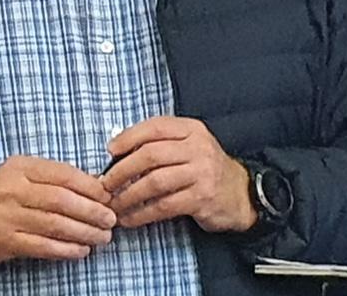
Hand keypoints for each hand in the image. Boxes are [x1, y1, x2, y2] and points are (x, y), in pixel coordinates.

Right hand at [0, 155, 116, 263]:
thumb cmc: (1, 192)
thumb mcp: (22, 173)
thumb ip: (53, 177)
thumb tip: (93, 186)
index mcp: (22, 167)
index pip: (62, 174)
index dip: (89, 186)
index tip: (108, 195)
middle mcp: (14, 189)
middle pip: (61, 200)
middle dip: (91, 211)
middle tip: (110, 219)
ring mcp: (9, 216)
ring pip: (55, 224)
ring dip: (83, 232)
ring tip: (102, 237)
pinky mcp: (6, 241)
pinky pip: (42, 246)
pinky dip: (65, 250)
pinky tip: (80, 250)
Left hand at [101, 117, 256, 232]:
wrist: (241, 193)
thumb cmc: (204, 167)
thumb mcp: (187, 145)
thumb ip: (159, 142)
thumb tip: (118, 147)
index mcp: (190, 129)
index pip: (154, 127)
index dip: (128, 138)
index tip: (110, 151)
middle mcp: (197, 147)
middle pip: (150, 155)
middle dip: (122, 170)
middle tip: (105, 183)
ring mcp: (201, 173)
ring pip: (154, 182)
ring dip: (128, 195)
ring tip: (113, 204)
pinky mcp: (202, 198)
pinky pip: (164, 206)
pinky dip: (143, 213)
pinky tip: (130, 218)